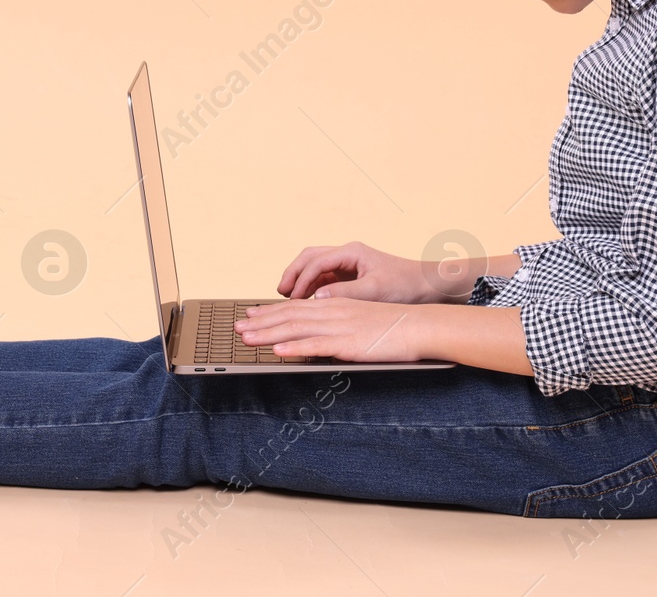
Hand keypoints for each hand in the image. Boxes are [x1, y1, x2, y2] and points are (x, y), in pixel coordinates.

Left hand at [235, 297, 423, 361]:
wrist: (420, 326)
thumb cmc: (395, 327)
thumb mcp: (361, 321)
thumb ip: (338, 328)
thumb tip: (320, 338)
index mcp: (335, 305)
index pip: (296, 308)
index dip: (270, 313)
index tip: (250, 316)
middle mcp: (332, 311)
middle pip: (289, 316)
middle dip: (260, 322)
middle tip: (237, 328)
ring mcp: (339, 326)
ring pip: (296, 328)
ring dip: (268, 334)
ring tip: (246, 339)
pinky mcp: (348, 342)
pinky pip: (316, 345)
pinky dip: (294, 347)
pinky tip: (278, 351)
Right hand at [276, 240, 444, 304]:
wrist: (426, 286)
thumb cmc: (405, 285)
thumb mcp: (375, 291)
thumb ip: (344, 293)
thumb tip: (316, 298)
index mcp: (352, 252)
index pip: (316, 261)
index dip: (301, 279)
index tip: (292, 297)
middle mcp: (347, 254)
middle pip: (309, 257)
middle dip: (293, 273)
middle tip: (280, 293)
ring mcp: (347, 264)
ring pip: (314, 267)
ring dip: (300, 280)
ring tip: (287, 297)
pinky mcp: (350, 276)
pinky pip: (323, 278)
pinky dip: (311, 287)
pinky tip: (305, 302)